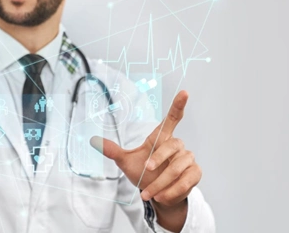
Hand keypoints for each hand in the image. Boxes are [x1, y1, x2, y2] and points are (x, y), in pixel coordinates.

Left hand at [90, 91, 200, 207]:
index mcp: (161, 138)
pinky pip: (186, 180)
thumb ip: (113, 151)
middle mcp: (177, 145)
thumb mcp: (126, 162)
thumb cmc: (143, 174)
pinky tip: (162, 196)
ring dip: (161, 182)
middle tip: (146, 170)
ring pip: (177, 167)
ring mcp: (188, 159)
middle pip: (172, 145)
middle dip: (158, 159)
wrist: (158, 195)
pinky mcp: (195, 173)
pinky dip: (172, 190)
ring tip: (149, 192)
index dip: (178, 105)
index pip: (172, 118)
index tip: (184, 92)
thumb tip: (93, 140)